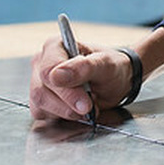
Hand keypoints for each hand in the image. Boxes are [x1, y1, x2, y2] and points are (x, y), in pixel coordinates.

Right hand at [29, 26, 163, 121]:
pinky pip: (44, 115)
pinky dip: (61, 118)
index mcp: (54, 46)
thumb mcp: (107, 65)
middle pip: (41, 90)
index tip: (84, 104)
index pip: (46, 70)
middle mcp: (42, 63)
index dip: (63, 90)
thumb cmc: (117, 66)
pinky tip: (79, 113)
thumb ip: (84, 68)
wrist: (123, 76)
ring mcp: (41, 82)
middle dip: (66, 104)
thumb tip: (57, 74)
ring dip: (64, 112)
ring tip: (88, 108)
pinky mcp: (45, 100)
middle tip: (90, 110)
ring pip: (40, 104)